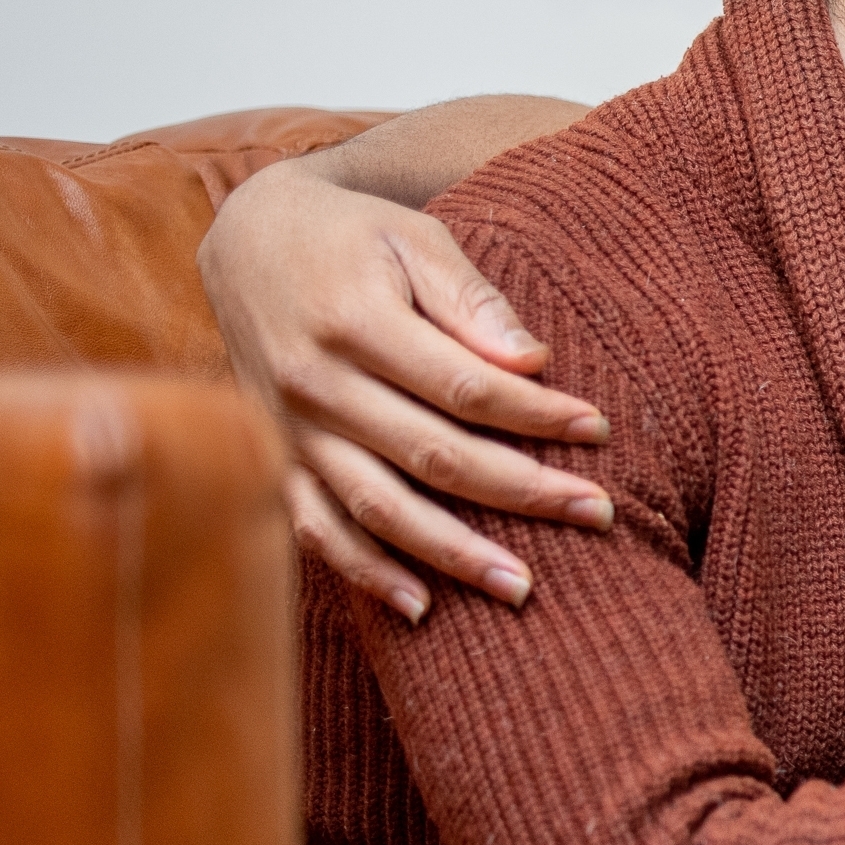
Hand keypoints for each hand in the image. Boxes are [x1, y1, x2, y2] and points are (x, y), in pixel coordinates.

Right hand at [201, 160, 612, 617]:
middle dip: (522, 492)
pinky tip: (420, 608)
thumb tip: (533, 363)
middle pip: (433, 455)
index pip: (464, 386)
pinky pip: (314, 527)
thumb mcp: (414, 239)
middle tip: (598, 514)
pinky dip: (363, 572)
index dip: (536, 415)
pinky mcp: (272, 457)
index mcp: (355, 323)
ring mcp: (288, 429)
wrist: (246, 236)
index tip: (597, 430)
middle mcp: (315, 384)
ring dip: (452, 553)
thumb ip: (472, 300)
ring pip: (377, 506)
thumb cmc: (352, 236)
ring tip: (522, 587)